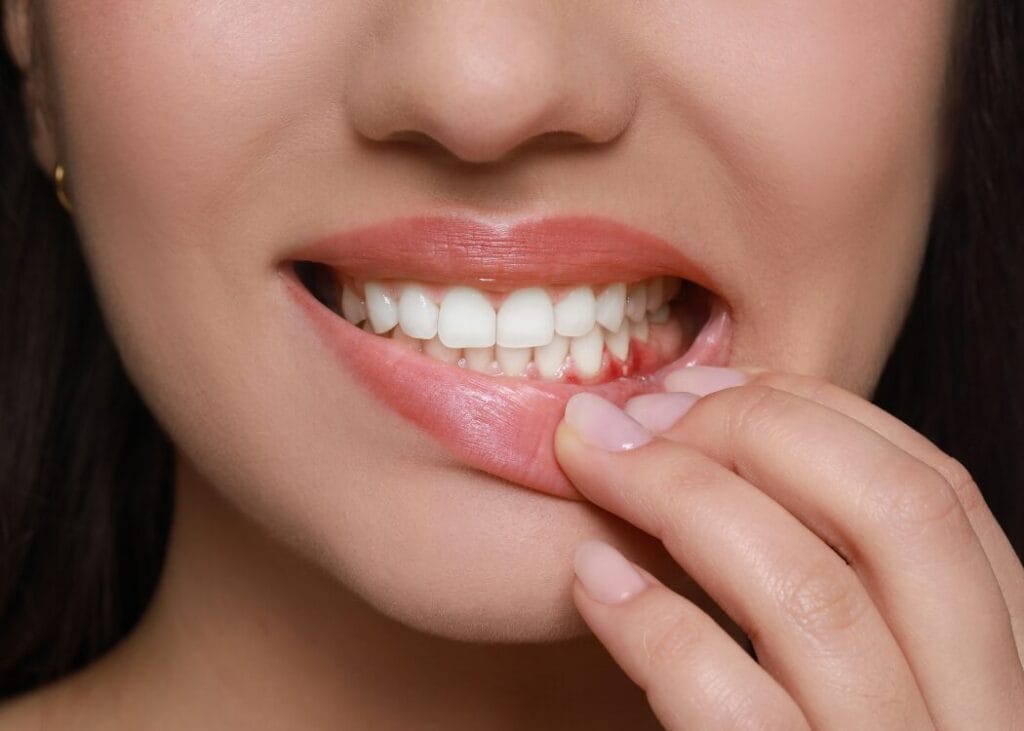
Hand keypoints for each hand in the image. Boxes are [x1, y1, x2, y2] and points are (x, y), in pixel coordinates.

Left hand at [555, 367, 1023, 728]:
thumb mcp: (860, 665)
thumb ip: (828, 573)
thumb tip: (711, 434)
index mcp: (1001, 658)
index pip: (932, 489)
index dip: (811, 414)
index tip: (703, 387)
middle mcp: (986, 716)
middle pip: (896, 513)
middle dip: (751, 433)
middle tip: (635, 418)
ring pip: (812, 596)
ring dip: (680, 501)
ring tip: (592, 467)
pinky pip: (731, 709)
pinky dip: (652, 623)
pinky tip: (592, 578)